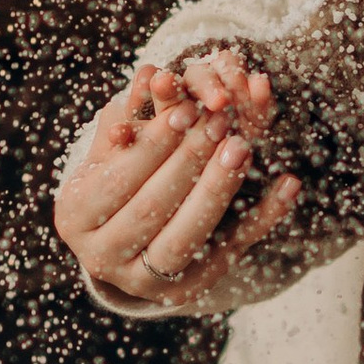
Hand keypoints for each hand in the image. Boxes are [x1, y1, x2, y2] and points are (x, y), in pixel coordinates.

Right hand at [52, 56, 300, 312]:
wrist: (125, 243)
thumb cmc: (117, 177)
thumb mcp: (115, 146)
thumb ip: (133, 114)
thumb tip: (152, 73)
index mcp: (75, 216)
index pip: (118, 179)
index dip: (154, 144)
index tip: (187, 107)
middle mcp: (101, 257)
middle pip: (152, 209)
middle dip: (189, 162)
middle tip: (220, 121)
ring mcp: (143, 282)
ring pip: (185, 238)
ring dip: (218, 189)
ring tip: (244, 146)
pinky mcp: (187, 290)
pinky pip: (229, 253)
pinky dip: (262, 218)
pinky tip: (288, 184)